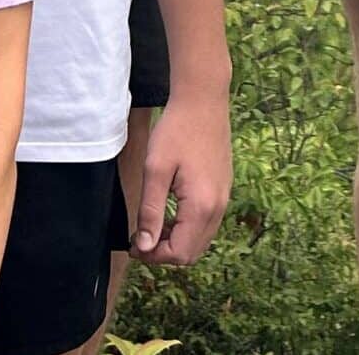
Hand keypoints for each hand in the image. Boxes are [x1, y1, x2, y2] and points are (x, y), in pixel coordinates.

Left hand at [132, 92, 231, 264]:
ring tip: (153, 224)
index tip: (134, 245)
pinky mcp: (223, 190)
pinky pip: (207, 223)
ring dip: (176, 241)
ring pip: (200, 240)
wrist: (203, 101)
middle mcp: (218, 208)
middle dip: (165, 253)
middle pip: (192, 253)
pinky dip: (187, 228)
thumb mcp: (155, 171)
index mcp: (202, 206)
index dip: (154, 256)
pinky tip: (170, 211)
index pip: (179, 253)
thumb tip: (145, 246)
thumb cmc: (176, 130)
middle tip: (141, 238)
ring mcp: (224, 199)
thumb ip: (151, 212)